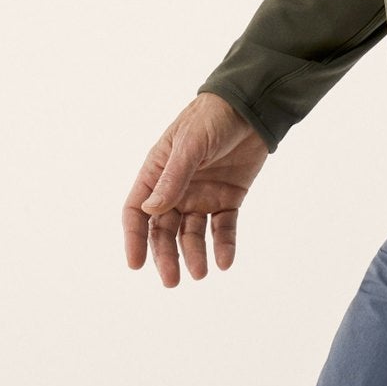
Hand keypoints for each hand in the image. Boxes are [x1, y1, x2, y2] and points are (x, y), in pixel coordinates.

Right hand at [122, 92, 269, 286]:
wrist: (251, 105)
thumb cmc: (212, 117)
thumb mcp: (190, 144)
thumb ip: (173, 177)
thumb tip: (151, 211)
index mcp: (158, 172)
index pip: (138, 211)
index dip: (135, 238)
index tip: (136, 264)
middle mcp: (177, 189)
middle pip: (164, 230)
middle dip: (165, 256)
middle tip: (172, 280)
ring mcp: (203, 195)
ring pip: (192, 233)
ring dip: (194, 254)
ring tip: (200, 273)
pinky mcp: (228, 198)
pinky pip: (223, 227)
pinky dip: (223, 245)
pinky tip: (225, 261)